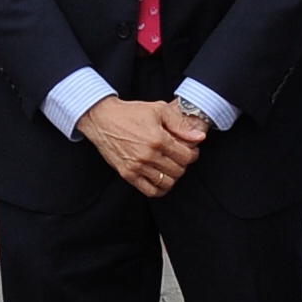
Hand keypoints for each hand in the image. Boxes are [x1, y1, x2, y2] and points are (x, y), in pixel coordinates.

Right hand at [77, 95, 202, 198]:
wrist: (102, 119)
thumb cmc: (130, 113)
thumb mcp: (159, 110)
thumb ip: (180, 124)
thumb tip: (200, 136)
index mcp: (158, 139)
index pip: (187, 157)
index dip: (192, 154)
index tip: (189, 150)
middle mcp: (148, 155)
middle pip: (179, 170)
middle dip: (183, 164)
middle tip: (179, 156)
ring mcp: (137, 167)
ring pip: (167, 182)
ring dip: (173, 176)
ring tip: (170, 166)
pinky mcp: (127, 174)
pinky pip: (150, 191)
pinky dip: (160, 188)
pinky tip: (161, 178)